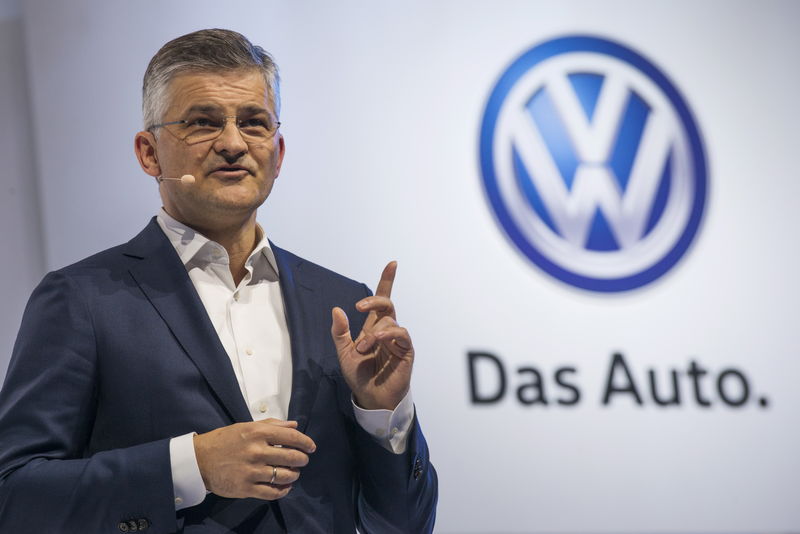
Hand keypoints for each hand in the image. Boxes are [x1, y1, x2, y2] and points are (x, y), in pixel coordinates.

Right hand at [193, 418, 315, 499]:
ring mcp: (251, 471)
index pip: (291, 436)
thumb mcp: (246, 426)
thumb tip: (295, 425)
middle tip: (302, 461)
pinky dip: (283, 490)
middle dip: (302, 460)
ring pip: (285, 476)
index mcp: (257, 433)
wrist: (199, 460)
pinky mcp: (246, 488)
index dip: (305, 442)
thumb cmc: (224, 441)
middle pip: (291, 457)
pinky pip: (272, 492)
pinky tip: (285, 487)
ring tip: (293, 473)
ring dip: (294, 475)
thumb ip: (271, 425)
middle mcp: (256, 451)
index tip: (311, 447)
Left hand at [331, 261, 414, 410]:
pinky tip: (378, 341)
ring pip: (389, 320)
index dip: (387, 281)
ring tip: (364, 349)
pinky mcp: (405, 350)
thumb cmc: (360, 377)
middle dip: (374, 299)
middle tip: (359, 306)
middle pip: (386, 304)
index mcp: (372, 328)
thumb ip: (340, 332)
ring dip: (373, 333)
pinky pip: (401, 333)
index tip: (392, 264)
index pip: (381, 301)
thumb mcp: (343, 353)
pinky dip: (388, 334)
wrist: (370, 398)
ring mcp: (397, 340)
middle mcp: (386, 331)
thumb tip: (337, 309)